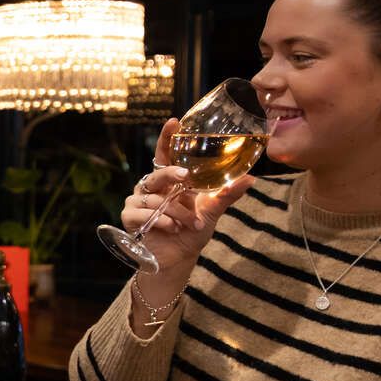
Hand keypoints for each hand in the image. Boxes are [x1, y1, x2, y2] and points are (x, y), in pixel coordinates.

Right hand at [120, 117, 254, 272]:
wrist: (177, 258)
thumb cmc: (191, 231)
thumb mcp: (212, 212)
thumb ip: (226, 194)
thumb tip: (250, 178)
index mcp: (170, 181)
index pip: (165, 154)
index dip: (167, 138)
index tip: (174, 122)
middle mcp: (152, 187)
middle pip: (158, 173)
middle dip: (171, 174)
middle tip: (186, 176)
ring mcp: (138, 201)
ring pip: (155, 198)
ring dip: (176, 212)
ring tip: (190, 224)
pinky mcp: (129, 217)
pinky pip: (142, 213)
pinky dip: (160, 221)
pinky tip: (171, 228)